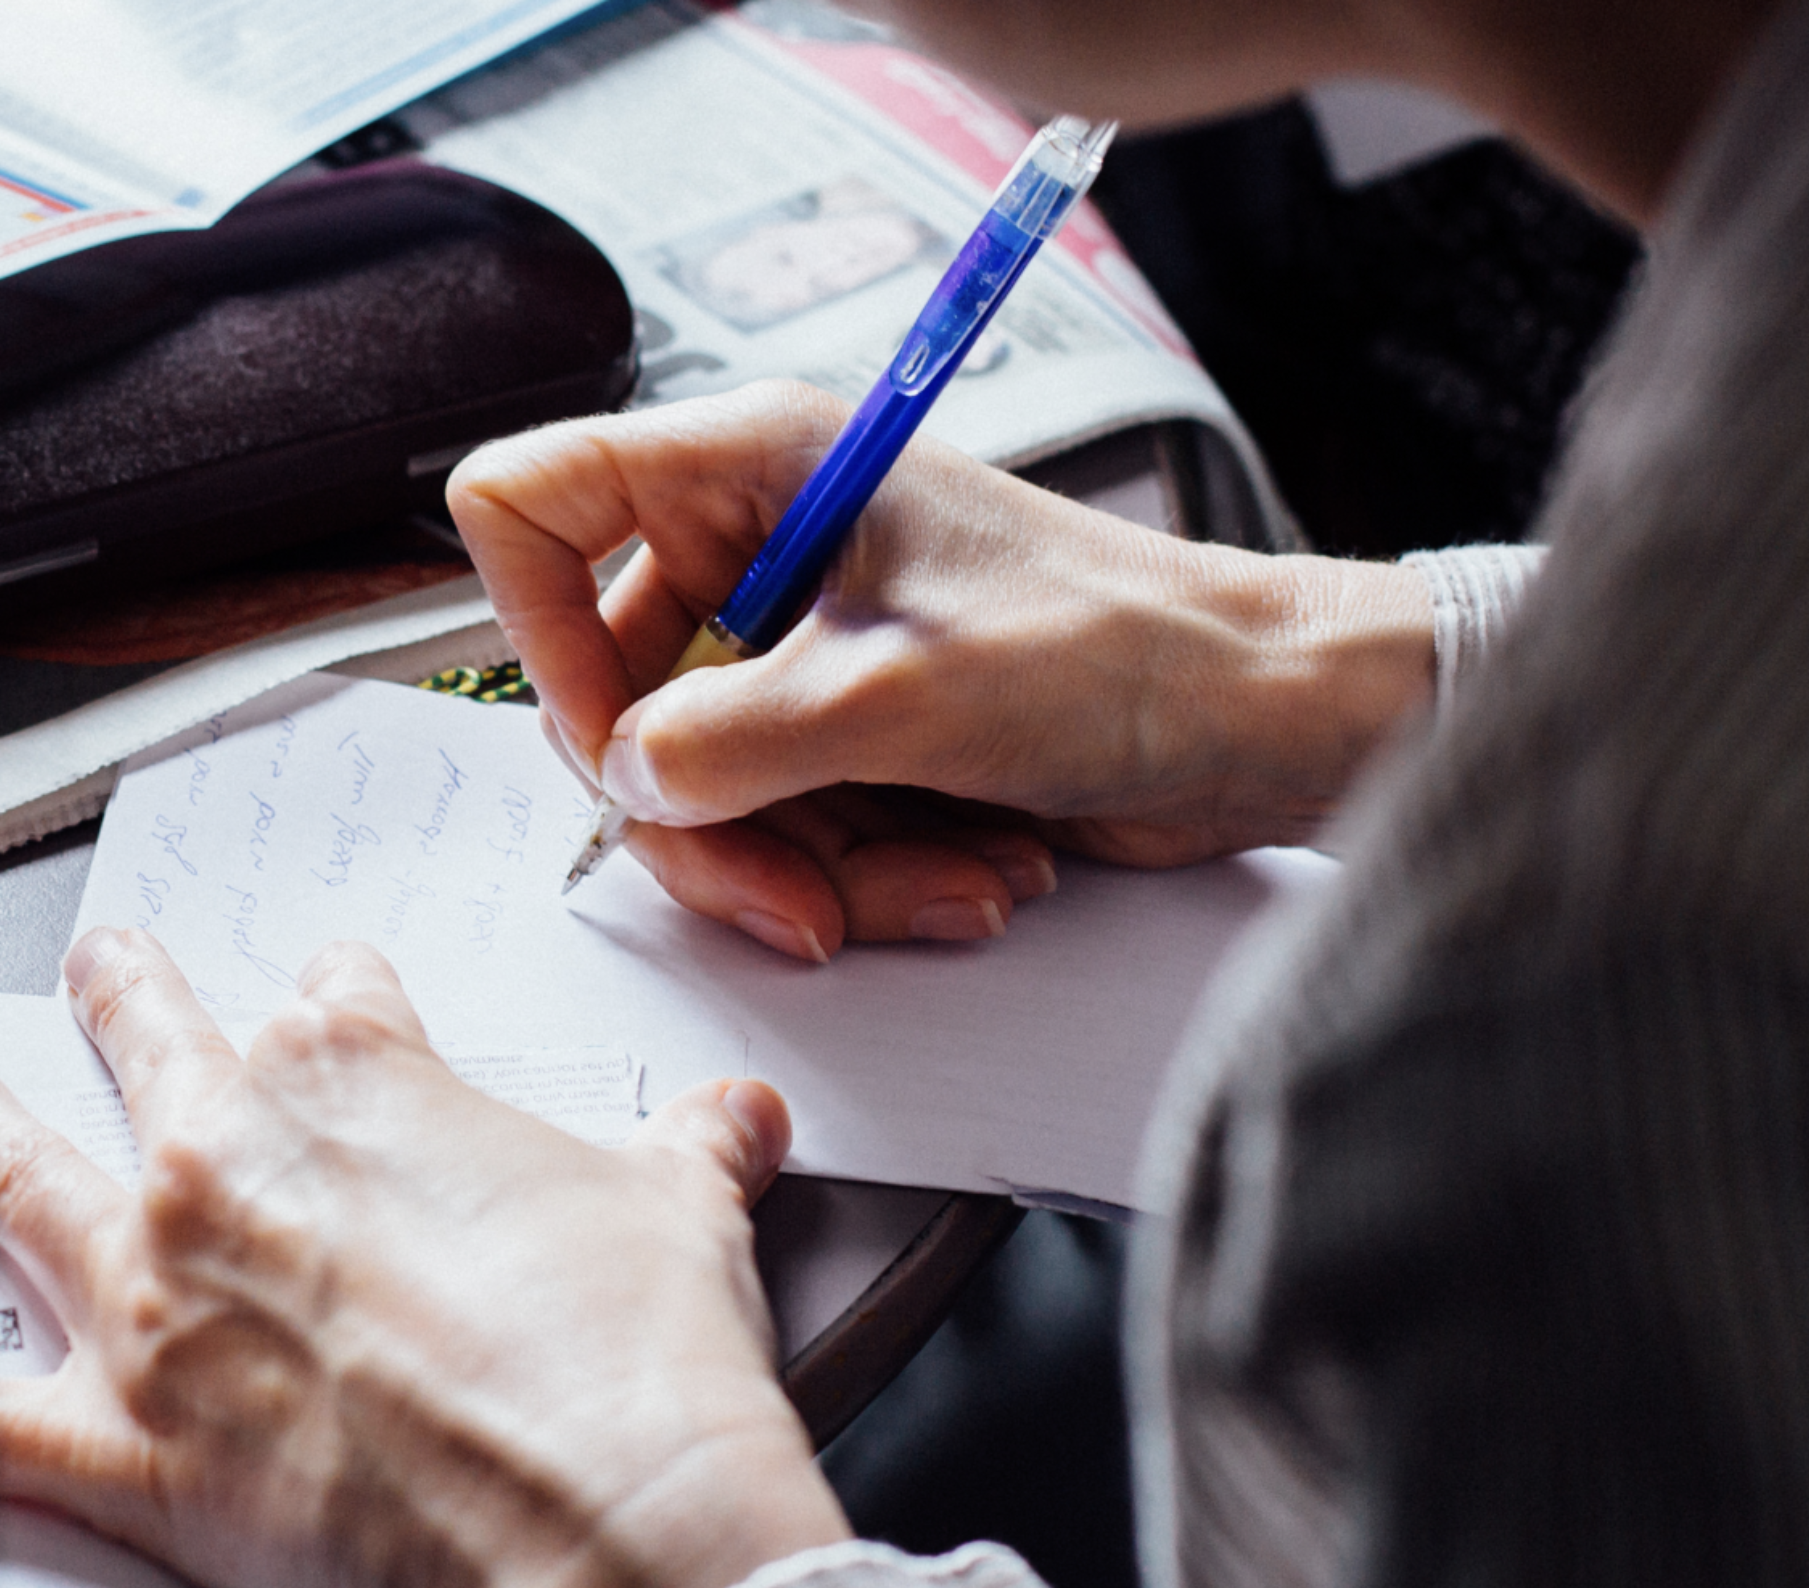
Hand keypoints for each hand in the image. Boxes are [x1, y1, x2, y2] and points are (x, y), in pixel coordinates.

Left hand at [0, 927, 849, 1587]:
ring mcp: (153, 1296)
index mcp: (360, 1082)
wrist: (600, 1530)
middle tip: (105, 968)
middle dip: (121, 993)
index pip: (332, 995)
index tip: (328, 998)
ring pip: (11, 1173)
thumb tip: (739, 1117)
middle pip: (145, 1037)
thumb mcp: (684, 1216)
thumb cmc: (632, 1366)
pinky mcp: (116, 1440)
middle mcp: (227, 1160)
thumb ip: (691, 1148)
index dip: (333, 995)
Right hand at [448, 381, 1433, 959]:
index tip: (616, 736)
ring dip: (819, 869)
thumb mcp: (906, 695)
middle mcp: (759, 550)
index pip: (538, 502)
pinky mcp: (851, 734)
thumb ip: (734, 739)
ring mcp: (803, 650)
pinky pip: (784, 831)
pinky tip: (975, 871)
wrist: (1270, 722)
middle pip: (617, 699)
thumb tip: (629, 778)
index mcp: (753, 468)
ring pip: (704, 791)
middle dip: (714, 824)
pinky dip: (869, 876)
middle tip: (798, 897)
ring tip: (949, 875)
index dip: (538, 627)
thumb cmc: (1129, 650)